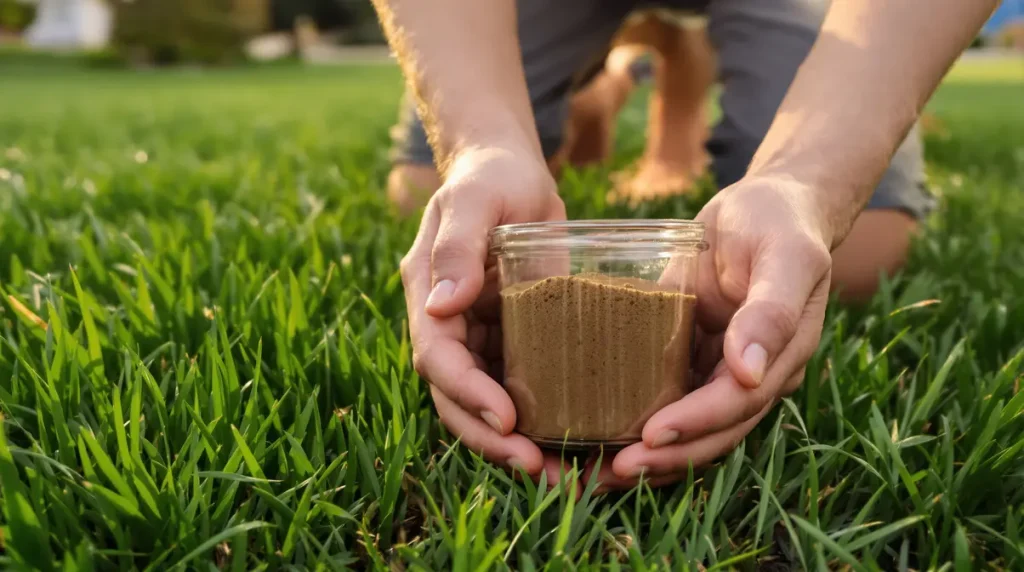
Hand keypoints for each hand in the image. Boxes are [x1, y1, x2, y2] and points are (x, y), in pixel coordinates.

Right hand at [401, 146, 567, 479]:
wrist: (512, 171)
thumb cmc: (491, 175)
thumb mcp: (474, 199)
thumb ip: (457, 246)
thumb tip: (442, 307)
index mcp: (428, 296)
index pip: (438, 359)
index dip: (468, 395)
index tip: (507, 422)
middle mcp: (450, 325)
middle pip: (458, 397)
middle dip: (492, 439)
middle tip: (538, 468)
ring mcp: (481, 336)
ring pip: (489, 403)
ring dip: (518, 443)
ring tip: (564, 474)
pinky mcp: (515, 337)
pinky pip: (523, 385)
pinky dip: (545, 417)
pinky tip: (580, 440)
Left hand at [596, 176, 833, 488]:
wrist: (766, 206)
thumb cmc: (777, 221)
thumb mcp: (784, 255)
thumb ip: (772, 310)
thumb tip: (747, 373)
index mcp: (781, 357)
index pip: (736, 404)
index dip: (696, 424)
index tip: (652, 435)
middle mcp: (752, 376)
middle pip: (711, 433)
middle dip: (665, 457)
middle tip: (612, 470)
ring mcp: (721, 372)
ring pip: (688, 429)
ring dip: (649, 456)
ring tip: (596, 474)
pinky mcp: (691, 359)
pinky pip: (666, 400)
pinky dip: (636, 424)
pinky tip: (597, 437)